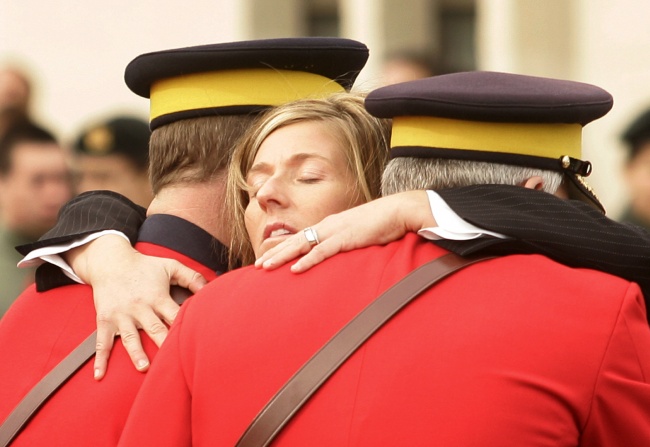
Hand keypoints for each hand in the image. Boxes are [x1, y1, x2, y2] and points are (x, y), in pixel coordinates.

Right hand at [66, 235, 206, 379]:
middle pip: (155, 329)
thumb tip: (212, 288)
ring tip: (144, 368)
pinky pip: (102, 342)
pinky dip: (101, 359)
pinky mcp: (105, 320)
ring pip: (131, 337)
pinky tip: (100, 374)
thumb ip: (192, 277)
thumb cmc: (145, 265)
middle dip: (165, 343)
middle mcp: (140, 307)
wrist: (110, 261)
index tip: (195, 339)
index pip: (175, 314)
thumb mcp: (171, 266)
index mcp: (158, 296)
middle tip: (174, 359)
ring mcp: (122, 315)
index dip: (185, 326)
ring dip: (137, 353)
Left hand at [255, 190, 433, 271]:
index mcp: (330, 225)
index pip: (301, 238)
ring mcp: (335, 231)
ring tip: (265, 267)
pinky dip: (307, 260)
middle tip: (257, 265)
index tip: (268, 258)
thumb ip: (348, 243)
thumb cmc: (383, 223)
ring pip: (301, 245)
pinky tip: (294, 269)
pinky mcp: (346, 238)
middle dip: (274, 252)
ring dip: (282, 256)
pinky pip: (322, 251)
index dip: (283, 248)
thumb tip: (343, 254)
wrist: (399, 211)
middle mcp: (328, 226)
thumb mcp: (360, 234)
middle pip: (295, 240)